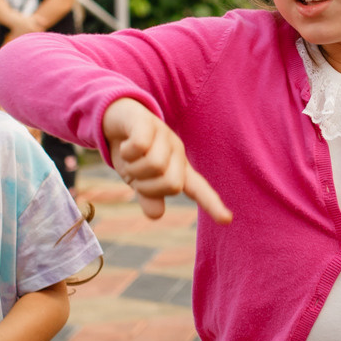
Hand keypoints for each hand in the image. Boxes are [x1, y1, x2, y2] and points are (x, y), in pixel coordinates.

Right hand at [100, 98, 231, 223]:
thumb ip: (149, 197)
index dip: (212, 205)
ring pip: (155, 165)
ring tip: (128, 159)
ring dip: (133, 168)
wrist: (113, 119)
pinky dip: (126, 152)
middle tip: (134, 175)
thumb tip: (157, 214)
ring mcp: (164, 135)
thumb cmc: (130, 154)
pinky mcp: (148, 122)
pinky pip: (140, 146)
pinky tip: (124, 145)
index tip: (227, 220)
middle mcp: (177, 152)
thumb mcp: (138, 180)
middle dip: (146, 187)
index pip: (199, 190)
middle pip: (172, 184)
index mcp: (178, 169)